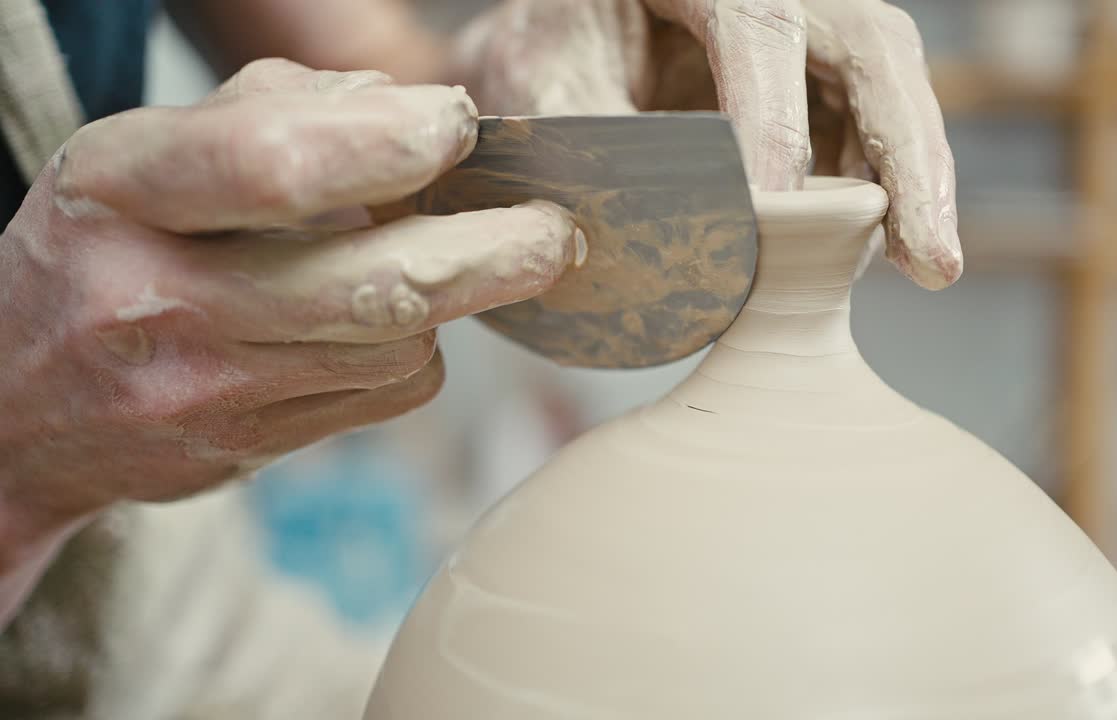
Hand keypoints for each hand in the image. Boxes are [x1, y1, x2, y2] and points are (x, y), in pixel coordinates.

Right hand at [0, 60, 578, 567]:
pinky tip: (385, 325)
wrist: (19, 411)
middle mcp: (160, 300)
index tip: (459, 127)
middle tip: (557, 232)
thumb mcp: (147, 154)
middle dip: (490, 255)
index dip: (389, 143)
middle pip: (370, 284)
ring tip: (455, 263)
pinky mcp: (249, 450)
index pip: (273, 166)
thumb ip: (272, 113)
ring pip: (395, 346)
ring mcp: (205, 391)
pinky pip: (384, 396)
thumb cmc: (103, 250)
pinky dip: (412, 352)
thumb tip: (402, 107)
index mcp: (121, 192)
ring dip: (447, 300)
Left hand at [449, 0, 960, 288]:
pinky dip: (881, 194)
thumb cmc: (553, 52)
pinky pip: (870, 128)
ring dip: (911, 182)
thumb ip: (582, 139)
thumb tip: (629, 234)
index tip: (772, 210)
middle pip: (872, 44)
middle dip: (907, 152)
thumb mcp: (541, 81)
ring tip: (923, 264)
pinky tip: (875, 252)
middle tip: (932, 258)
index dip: (775, 117)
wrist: (567, 42)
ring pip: (890, 86)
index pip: (757, 22)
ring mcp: (811, 32)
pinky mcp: (825, 82)